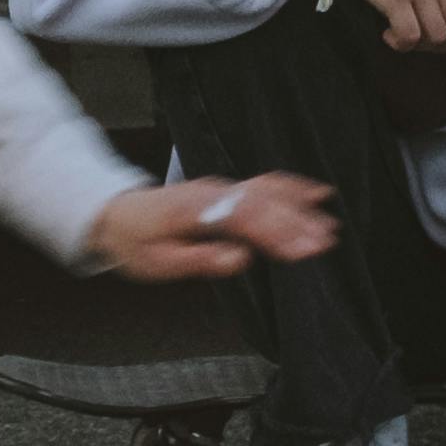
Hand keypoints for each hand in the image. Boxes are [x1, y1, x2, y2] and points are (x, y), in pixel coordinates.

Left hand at [85, 172, 340, 281]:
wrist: (115, 215)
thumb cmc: (135, 243)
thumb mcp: (157, 262)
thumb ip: (199, 259)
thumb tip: (239, 259)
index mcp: (195, 210)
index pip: (244, 217)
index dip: (276, 233)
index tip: (302, 250)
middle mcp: (213, 193)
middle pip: (262, 202)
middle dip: (296, 222)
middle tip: (326, 242)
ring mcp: (221, 188)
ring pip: (267, 190)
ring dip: (300, 206)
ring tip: (330, 226)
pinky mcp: (227, 190)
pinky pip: (264, 183)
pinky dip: (292, 187)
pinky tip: (317, 194)